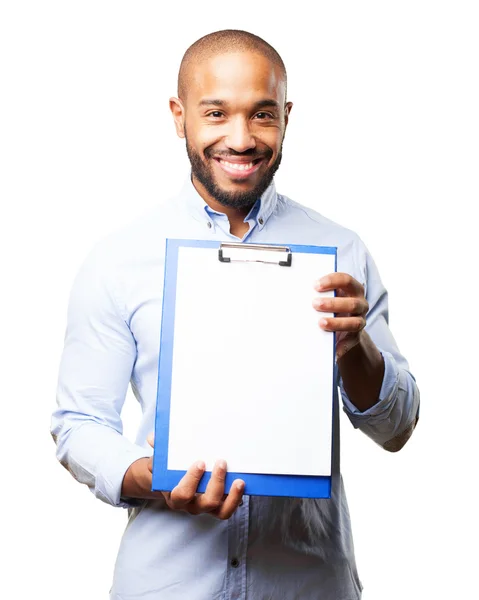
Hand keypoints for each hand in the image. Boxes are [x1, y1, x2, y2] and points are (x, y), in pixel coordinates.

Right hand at [122, 434, 244, 519]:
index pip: (183, 494)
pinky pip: (230, 507)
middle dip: (216, 483)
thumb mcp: (160, 461)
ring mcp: (207, 507)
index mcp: (175, 496)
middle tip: (221, 463)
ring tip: (239, 480)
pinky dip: (237, 498)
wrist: (172, 483)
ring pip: (222, 511)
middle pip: (206, 502)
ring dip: (232, 497)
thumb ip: (158, 450)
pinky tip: (243, 483)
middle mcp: (192, 505)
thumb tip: (152, 438)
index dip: (192, 480)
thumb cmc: (168, 471)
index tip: (200, 462)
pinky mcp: (219, 505)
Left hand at [313, 273, 368, 359]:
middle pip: (352, 303)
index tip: (315, 285)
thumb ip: (320, 293)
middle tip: (314, 304)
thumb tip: (299, 292)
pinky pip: (351, 341)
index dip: (332, 281)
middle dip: (332, 304)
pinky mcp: (356, 336)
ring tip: (321, 323)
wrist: (343, 326)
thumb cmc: (332, 304)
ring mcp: (360, 320)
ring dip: (337, 323)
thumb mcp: (329, 296)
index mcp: (354, 289)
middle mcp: (360, 304)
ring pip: (354, 323)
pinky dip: (342, 344)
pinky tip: (333, 347)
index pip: (346, 280)